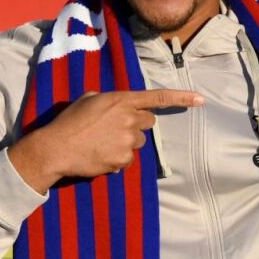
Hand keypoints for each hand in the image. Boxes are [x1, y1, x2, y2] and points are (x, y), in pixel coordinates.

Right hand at [8, 89, 203, 192]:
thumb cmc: (69, 121)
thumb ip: (108, 100)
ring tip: (101, 143)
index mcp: (121, 100)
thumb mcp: (88, 100)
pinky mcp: (122, 160)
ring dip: (125, 143)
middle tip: (115, 129)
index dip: (182, 98)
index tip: (201, 100)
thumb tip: (115, 107)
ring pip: (137, 143)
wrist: (57, 148)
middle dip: (137, 125)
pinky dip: (116, 159)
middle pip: (148, 123)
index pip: (157, 98)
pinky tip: (99, 155)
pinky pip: (127, 160)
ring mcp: (127, 141)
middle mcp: (129, 119)